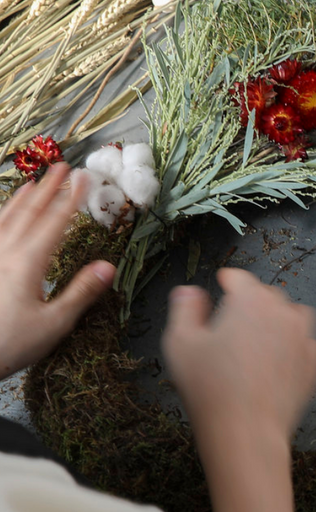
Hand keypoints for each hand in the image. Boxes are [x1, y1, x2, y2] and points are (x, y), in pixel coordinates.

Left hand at [0, 163, 115, 378]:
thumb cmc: (11, 344)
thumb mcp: (54, 324)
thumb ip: (80, 293)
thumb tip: (108, 267)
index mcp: (28, 264)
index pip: (54, 223)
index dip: (70, 199)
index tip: (83, 178)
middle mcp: (6, 253)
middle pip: (29, 214)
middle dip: (47, 189)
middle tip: (61, 167)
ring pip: (5, 220)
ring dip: (22, 199)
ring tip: (33, 183)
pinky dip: (0, 218)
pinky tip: (3, 217)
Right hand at [162, 269, 315, 450]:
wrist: (246, 430)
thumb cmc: (210, 388)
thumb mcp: (180, 343)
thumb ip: (184, 309)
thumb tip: (189, 292)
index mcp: (250, 300)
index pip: (240, 278)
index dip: (228, 279)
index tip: (222, 281)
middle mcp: (282, 312)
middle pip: (267, 294)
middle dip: (251, 300)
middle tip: (233, 317)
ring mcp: (303, 337)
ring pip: (293, 314)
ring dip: (278, 317)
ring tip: (260, 332)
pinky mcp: (313, 363)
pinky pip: (308, 342)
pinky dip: (295, 344)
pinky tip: (280, 356)